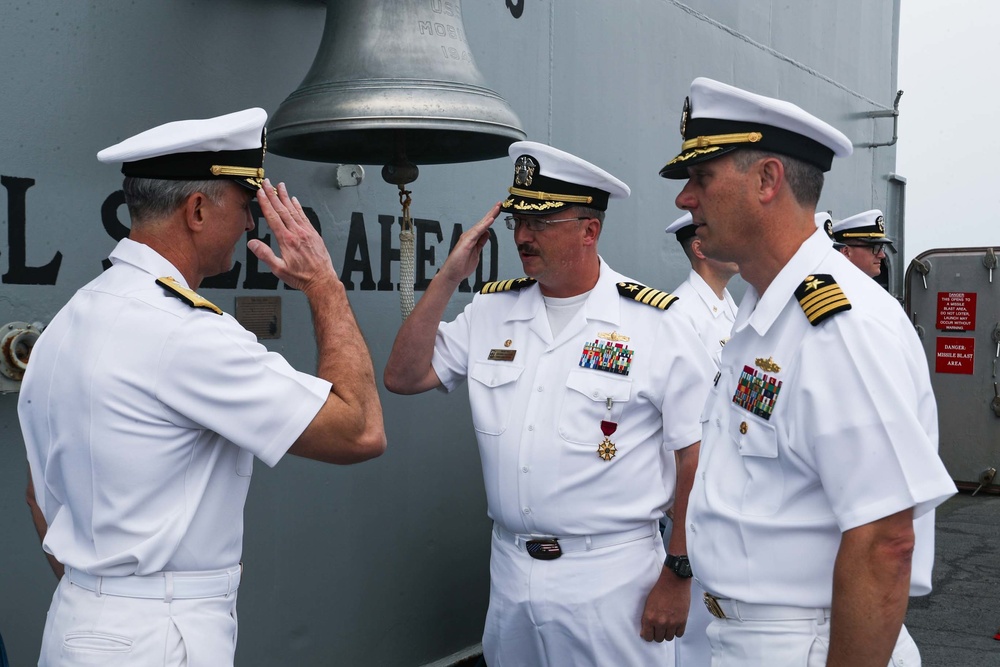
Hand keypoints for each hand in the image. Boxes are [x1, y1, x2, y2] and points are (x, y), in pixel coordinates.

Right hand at [249, 179, 336, 294]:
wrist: (322, 280)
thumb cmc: (302, 277)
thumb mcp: (279, 269)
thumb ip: (265, 255)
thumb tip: (252, 244)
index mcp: (287, 240)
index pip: (273, 217)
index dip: (266, 203)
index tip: (260, 192)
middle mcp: (297, 233)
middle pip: (282, 209)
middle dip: (273, 194)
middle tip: (267, 183)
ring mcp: (306, 232)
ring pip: (294, 210)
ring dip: (286, 197)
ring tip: (280, 186)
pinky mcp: (313, 234)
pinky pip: (304, 216)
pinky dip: (298, 207)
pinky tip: (294, 201)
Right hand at [437, 203, 500, 284]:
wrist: (452, 274)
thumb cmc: (461, 266)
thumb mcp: (476, 253)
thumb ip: (481, 243)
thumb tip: (487, 234)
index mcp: (473, 238)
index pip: (484, 226)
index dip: (491, 217)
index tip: (499, 210)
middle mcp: (470, 235)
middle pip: (483, 222)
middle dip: (492, 212)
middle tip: (499, 204)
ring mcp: (467, 238)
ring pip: (481, 224)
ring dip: (490, 216)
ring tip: (497, 208)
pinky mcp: (466, 242)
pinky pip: (477, 232)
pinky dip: (484, 225)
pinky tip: (490, 220)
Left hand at [640, 570, 690, 641]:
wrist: (674, 581)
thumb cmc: (661, 589)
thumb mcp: (648, 603)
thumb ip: (647, 617)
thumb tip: (647, 628)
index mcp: (649, 617)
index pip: (647, 637)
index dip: (648, 635)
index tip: (650, 633)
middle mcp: (660, 622)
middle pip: (659, 639)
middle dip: (658, 634)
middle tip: (659, 628)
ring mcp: (672, 623)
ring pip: (669, 638)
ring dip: (667, 633)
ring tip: (667, 625)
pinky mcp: (682, 621)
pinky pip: (679, 634)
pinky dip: (677, 631)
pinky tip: (675, 624)